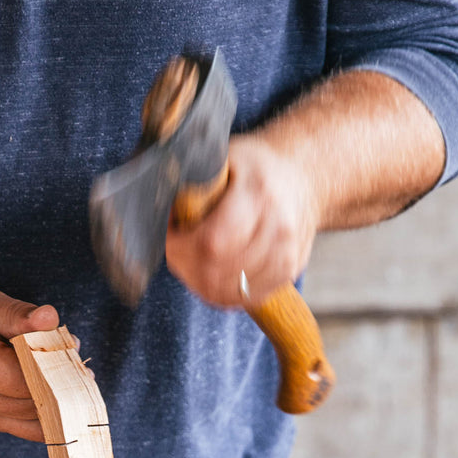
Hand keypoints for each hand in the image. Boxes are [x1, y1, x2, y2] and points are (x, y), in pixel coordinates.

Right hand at [0, 291, 59, 440]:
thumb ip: (18, 314)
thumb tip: (50, 319)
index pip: (24, 376)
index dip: (52, 366)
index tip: (68, 350)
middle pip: (33, 401)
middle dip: (60, 383)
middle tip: (75, 362)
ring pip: (37, 420)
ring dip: (60, 400)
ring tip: (70, 375)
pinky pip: (32, 430)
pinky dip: (53, 416)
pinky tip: (62, 396)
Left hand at [165, 134, 317, 307]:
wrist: (304, 176)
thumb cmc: (254, 166)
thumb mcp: (220, 158)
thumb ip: (190, 183)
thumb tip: (154, 207)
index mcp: (258, 194)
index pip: (211, 243)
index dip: (180, 249)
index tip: (169, 237)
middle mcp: (278, 227)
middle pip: (216, 273)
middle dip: (185, 267)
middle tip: (178, 251)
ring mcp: (287, 254)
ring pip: (228, 292)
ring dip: (200, 282)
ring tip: (194, 259)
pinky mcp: (289, 272)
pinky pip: (244, 299)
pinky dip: (221, 292)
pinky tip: (213, 274)